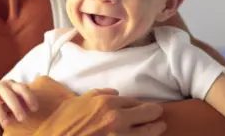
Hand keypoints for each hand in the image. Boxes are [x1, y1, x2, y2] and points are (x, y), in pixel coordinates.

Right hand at [0, 80, 37, 129]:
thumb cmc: (7, 100)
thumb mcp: (16, 99)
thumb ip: (23, 101)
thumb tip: (34, 109)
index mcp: (12, 85)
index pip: (22, 88)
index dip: (29, 97)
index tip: (35, 109)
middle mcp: (0, 86)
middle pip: (8, 94)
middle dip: (16, 106)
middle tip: (22, 118)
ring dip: (0, 113)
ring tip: (6, 124)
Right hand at [35, 88, 165, 135]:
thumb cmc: (64, 120)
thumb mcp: (80, 100)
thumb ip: (100, 93)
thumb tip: (115, 92)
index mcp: (107, 103)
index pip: (135, 101)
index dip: (142, 104)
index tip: (147, 106)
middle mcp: (116, 119)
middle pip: (148, 114)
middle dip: (154, 113)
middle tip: (159, 114)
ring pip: (148, 132)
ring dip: (155, 129)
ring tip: (160, 127)